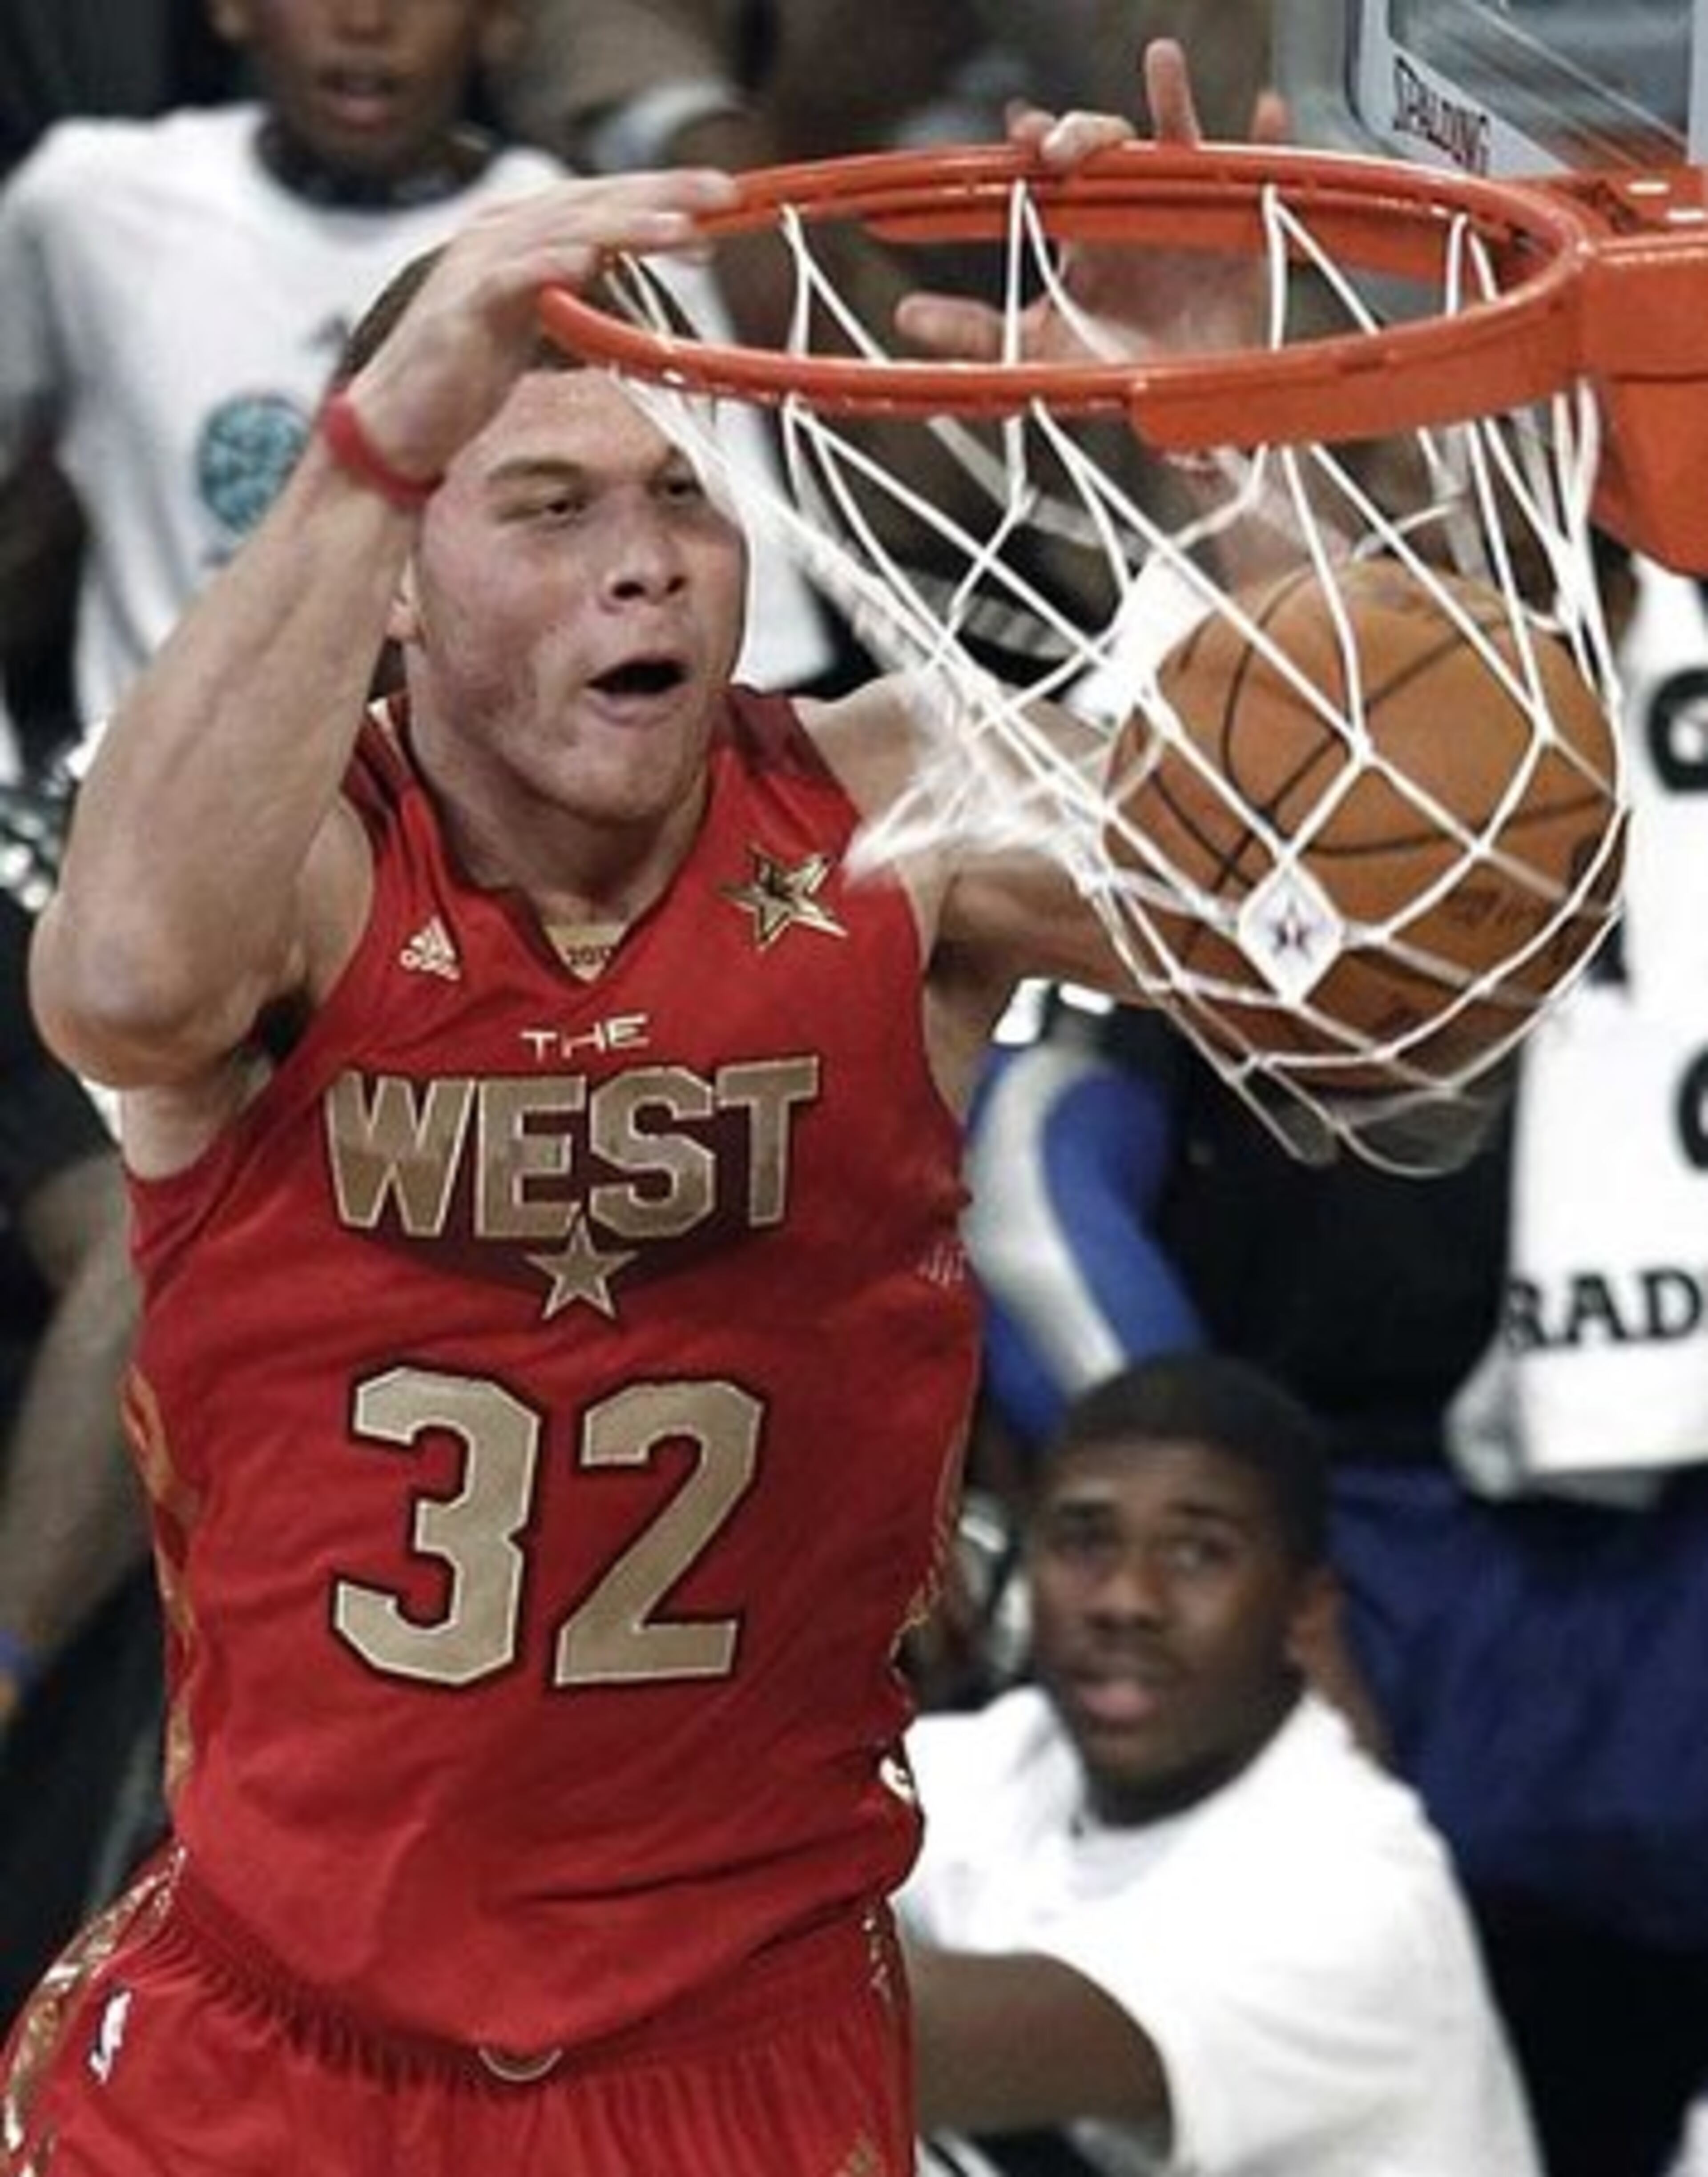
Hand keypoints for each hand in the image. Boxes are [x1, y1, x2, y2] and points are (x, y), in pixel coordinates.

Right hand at [335, 168, 741, 487]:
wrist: (399, 426)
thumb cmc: (467, 378)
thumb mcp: (535, 324)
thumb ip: (576, 294)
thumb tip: (628, 277)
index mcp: (524, 235)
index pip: (604, 201)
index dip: (663, 194)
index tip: (721, 197)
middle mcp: (502, 235)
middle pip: (594, 201)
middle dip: (661, 194)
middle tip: (723, 193)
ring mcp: (479, 265)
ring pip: (562, 229)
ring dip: (624, 224)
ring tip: (679, 227)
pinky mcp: (462, 306)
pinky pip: (512, 276)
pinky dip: (550, 263)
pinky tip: (588, 260)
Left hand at [896, 39, 1289, 369]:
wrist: (1185, 407)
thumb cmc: (1116, 372)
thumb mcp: (1040, 354)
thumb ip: (976, 334)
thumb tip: (903, 317)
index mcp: (1084, 228)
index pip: (1054, 169)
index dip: (1037, 142)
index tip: (1020, 133)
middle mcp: (1133, 209)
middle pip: (1107, 147)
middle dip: (1083, 131)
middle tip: (1060, 143)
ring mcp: (1188, 212)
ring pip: (1179, 144)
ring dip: (1171, 101)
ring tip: (1160, 61)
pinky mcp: (1241, 230)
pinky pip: (1256, 173)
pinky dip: (1265, 139)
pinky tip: (1266, 109)